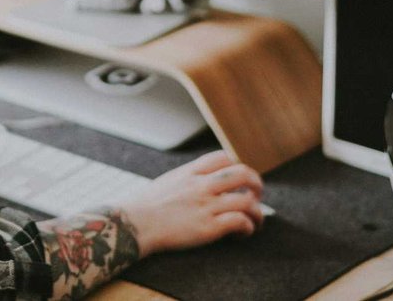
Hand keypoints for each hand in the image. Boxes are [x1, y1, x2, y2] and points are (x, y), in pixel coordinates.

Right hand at [120, 151, 263, 255]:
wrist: (134, 224)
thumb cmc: (146, 207)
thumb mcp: (168, 181)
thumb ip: (188, 178)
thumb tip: (202, 180)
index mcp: (191, 172)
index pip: (224, 157)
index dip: (237, 166)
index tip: (240, 179)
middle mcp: (202, 185)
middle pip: (243, 174)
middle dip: (256, 184)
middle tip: (257, 195)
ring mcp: (206, 205)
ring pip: (247, 201)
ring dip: (258, 212)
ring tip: (256, 221)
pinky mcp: (208, 227)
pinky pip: (239, 221)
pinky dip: (247, 227)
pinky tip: (242, 233)